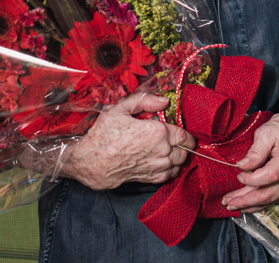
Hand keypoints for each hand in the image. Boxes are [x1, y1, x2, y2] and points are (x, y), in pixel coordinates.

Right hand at [59, 93, 194, 190]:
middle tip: (175, 140)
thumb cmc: (104, 134)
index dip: (187, 133)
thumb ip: (144, 101)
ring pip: (180, 163)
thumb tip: (164, 101)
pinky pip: (170, 175)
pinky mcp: (151, 178)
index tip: (183, 131)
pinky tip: (163, 162)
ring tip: (170, 150)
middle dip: (183, 144)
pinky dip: (171, 169)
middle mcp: (162, 151)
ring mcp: (157, 166)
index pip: (184, 135)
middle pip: (185, 150)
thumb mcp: (120, 109)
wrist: (91, 161)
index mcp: (158, 132)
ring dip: (178, 156)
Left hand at [221, 108, 278, 211]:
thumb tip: (241, 166)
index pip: (269, 176)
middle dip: (245, 200)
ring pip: (268, 201)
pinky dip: (258, 204)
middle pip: (267, 194)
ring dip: (248, 204)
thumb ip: (255, 151)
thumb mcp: (267, 133)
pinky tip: (245, 204)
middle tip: (228, 202)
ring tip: (231, 204)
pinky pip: (273, 201)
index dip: (251, 179)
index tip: (239, 175)